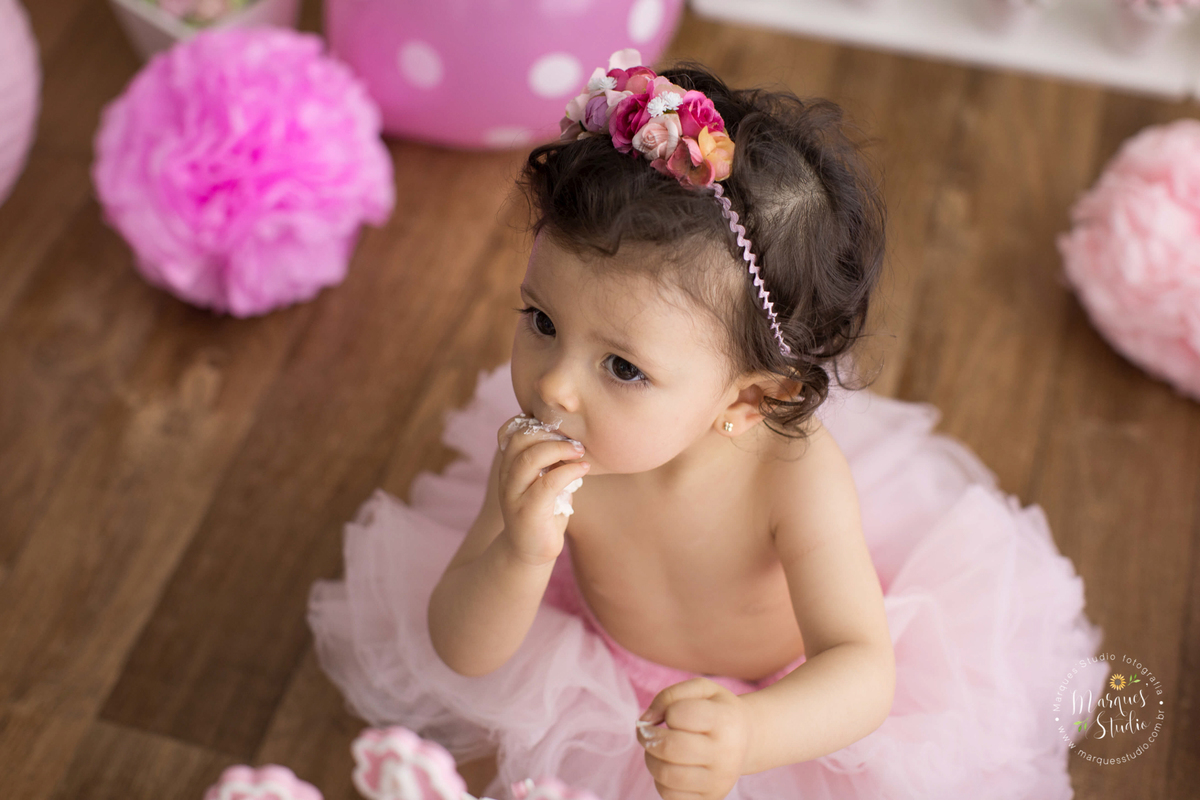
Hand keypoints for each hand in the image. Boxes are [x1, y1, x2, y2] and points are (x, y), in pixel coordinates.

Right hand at [494, 414, 588, 566]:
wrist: (530, 553)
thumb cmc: (543, 513)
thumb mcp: (544, 481)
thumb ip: (550, 461)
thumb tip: (574, 435)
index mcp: (509, 466)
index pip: (511, 430)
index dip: (534, 421)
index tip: (559, 427)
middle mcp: (506, 477)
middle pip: (519, 439)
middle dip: (549, 432)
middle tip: (574, 440)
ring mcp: (514, 495)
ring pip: (530, 458)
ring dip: (559, 449)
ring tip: (580, 451)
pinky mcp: (527, 512)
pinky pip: (548, 483)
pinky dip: (569, 471)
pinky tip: (583, 469)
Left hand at [635, 677, 752, 799]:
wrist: (748, 740)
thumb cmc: (717, 710)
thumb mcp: (702, 689)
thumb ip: (669, 695)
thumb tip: (645, 720)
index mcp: (725, 720)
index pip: (680, 715)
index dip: (668, 712)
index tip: (673, 714)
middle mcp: (726, 753)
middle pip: (670, 748)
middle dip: (649, 738)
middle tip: (647, 732)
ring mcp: (719, 780)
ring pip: (667, 775)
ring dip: (650, 759)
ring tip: (657, 749)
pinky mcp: (710, 799)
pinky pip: (670, 795)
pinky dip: (660, 780)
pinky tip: (669, 767)